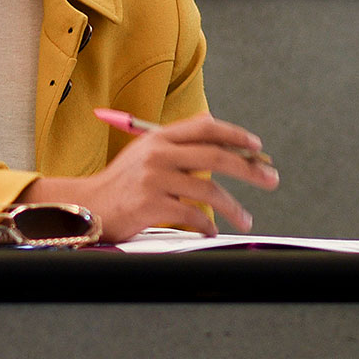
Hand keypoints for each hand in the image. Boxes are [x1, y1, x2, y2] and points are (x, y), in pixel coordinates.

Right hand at [26, 114, 278, 241]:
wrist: (87, 208)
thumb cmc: (122, 184)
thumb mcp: (146, 153)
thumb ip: (177, 143)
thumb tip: (215, 130)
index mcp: (159, 137)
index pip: (206, 127)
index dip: (236, 134)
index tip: (257, 147)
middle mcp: (158, 153)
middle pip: (215, 155)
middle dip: (250, 168)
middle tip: (271, 179)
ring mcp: (154, 179)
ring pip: (208, 189)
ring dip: (233, 207)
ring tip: (245, 219)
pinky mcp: (150, 205)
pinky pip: (192, 215)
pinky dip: (208, 225)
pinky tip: (213, 231)